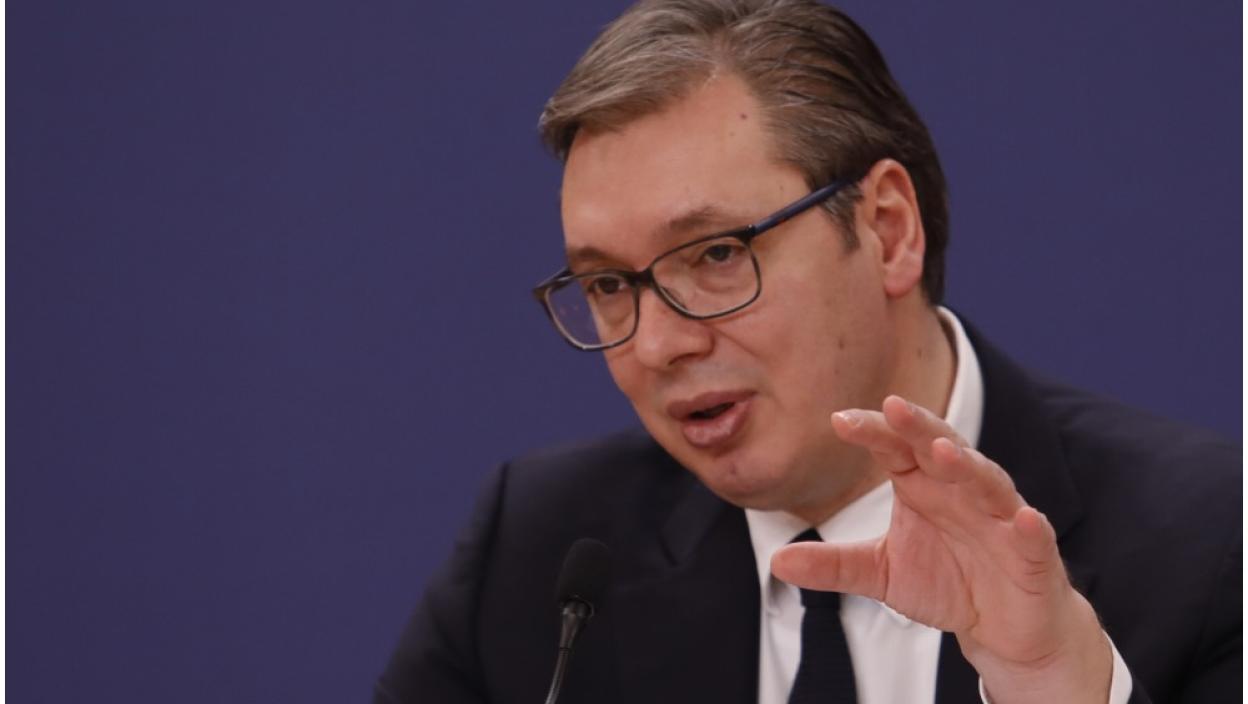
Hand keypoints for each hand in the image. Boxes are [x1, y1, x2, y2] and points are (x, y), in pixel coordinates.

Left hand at [771, 395, 1111, 703]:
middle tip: (893, 408)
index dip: (873, 432)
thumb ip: (833, 564)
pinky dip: (1029, 525)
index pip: (896, 447)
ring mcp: (1000, 518)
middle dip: (920, 427)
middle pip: (942, 448)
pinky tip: (1022, 518)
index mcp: (924, 485)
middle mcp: (962, 490)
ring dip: (968, 466)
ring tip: (943, 452)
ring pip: (987, 481)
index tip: (838, 420)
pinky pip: (1033, 535)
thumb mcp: (881, 574)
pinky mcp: (1033, 554)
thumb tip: (776, 561)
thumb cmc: (946, 583)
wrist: (1002, 627)